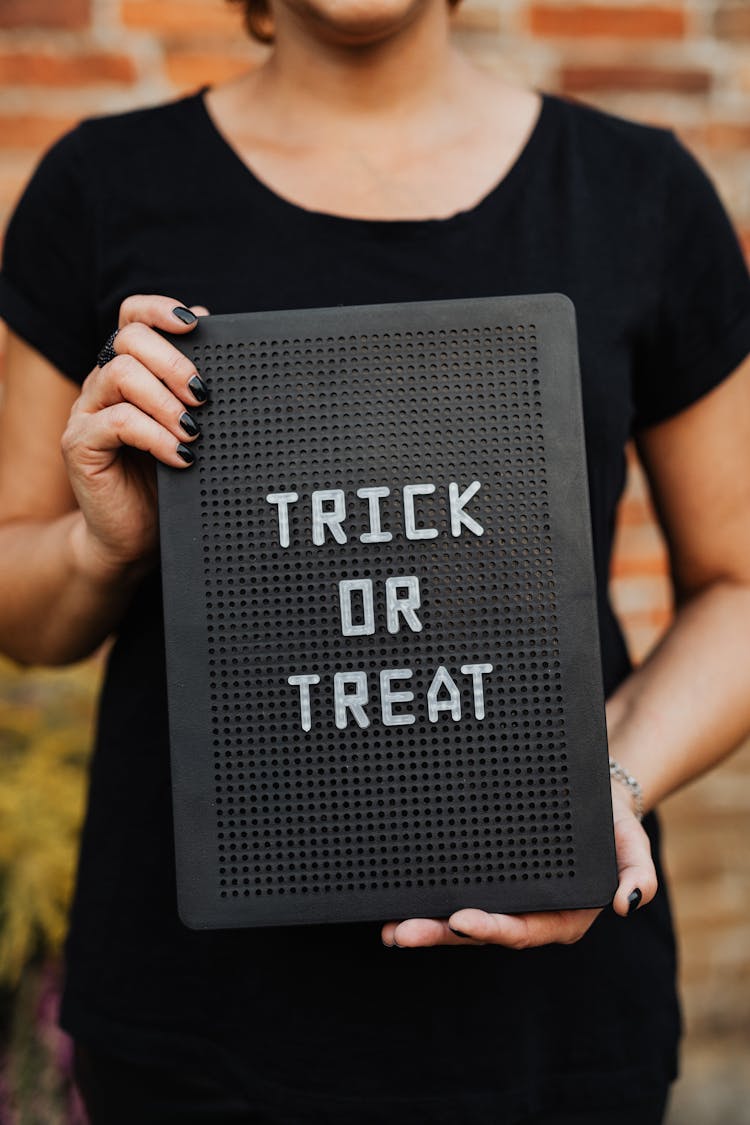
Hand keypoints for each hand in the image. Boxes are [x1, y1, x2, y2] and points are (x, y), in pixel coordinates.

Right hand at [61, 295, 208, 584]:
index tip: (196, 324)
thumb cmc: (169, 482)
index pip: (134, 317)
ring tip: (193, 431)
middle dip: (173, 361)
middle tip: (203, 395)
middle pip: (128, 338)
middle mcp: (105, 384)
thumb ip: (198, 395)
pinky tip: (181, 457)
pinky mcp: (80, 444)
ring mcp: (89, 412)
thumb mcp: (191, 431)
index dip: (160, 310)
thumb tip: (224, 350)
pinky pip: (117, 421)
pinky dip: (156, 436)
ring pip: (121, 374)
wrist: (136, 537)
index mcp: (131, 372)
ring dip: (166, 400)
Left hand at [380, 782, 656, 947]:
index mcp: (563, 915)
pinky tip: (396, 902)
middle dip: (441, 934)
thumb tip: (628, 903)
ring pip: (461, 919)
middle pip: (482, 931)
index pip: (524, 929)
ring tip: (391, 928)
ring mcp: (506, 899)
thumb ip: (636, 872)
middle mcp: (529, 914)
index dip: (492, 929)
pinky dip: (427, 899)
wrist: (593, 798)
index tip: (460, 921)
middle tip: (403, 932)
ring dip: (426, 926)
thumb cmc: (612, 823)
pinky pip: (455, 892)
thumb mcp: (632, 843)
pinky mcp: (488, 880)